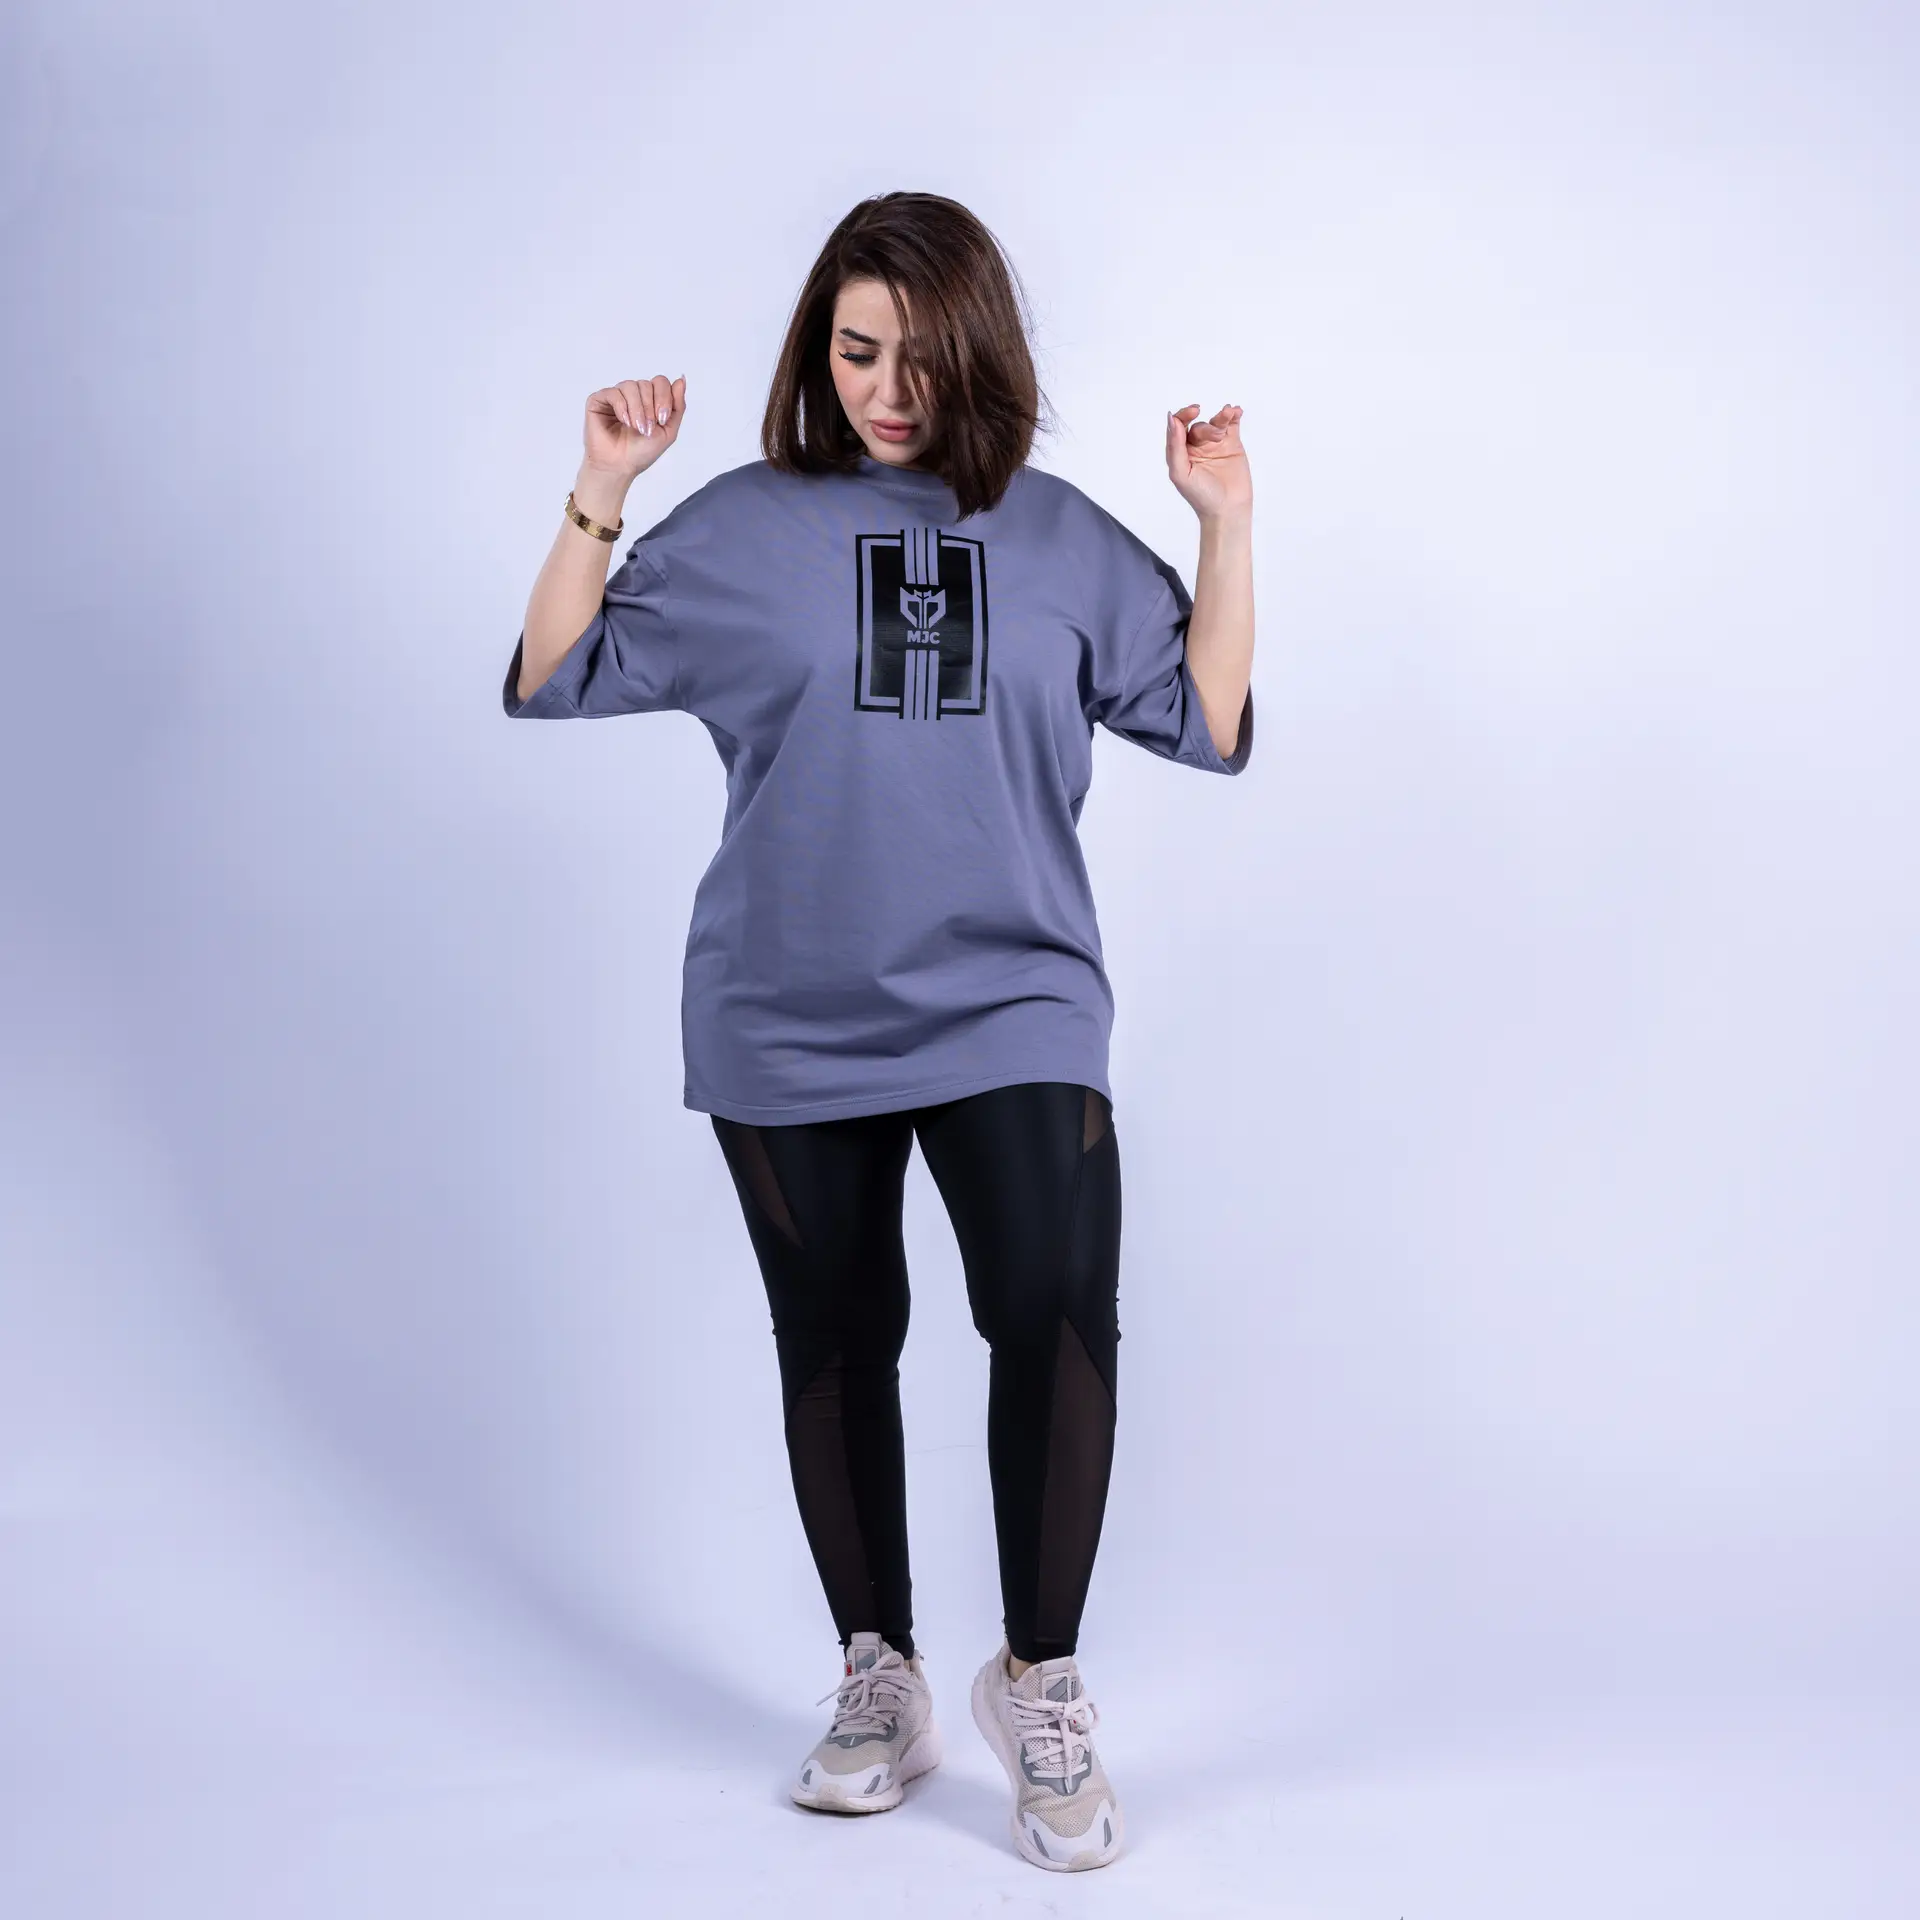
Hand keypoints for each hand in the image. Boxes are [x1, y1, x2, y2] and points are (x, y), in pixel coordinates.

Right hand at [584, 374, 686, 479]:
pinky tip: (624, 421)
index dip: (664, 398)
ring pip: (630, 386)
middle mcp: (633, 395)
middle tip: (647, 428)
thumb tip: (681, 379)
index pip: (660, 382)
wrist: (620, 466)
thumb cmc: (641, 452)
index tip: (661, 420)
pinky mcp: (599, 400)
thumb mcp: (668, 430)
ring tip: (636, 427)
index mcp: (649, 400)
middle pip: (646, 383)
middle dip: (650, 407)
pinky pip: (613, 392)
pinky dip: (621, 407)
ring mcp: (616, 396)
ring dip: (637, 409)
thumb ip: (678, 405)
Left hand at [1166, 402, 1250, 521]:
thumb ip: (1174, 446)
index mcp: (1180, 453)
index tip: (1194, 411)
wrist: (1228, 510)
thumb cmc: (1201, 497)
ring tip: (1229, 414)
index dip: (1184, 415)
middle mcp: (1196, 447)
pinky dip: (1233, 415)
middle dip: (1207, 427)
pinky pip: (1231, 424)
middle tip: (1216, 437)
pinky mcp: (1232, 445)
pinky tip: (1236, 411)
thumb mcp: (1181, 473)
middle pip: (1198, 425)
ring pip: (1216, 422)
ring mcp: (1215, 445)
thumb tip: (1172, 419)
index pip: (1178, 427)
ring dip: (1222, 416)